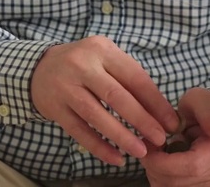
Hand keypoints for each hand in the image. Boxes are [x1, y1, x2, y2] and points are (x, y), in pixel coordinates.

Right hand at [31, 36, 179, 166]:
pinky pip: (79, 131)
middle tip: (160, 139)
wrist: (38, 68)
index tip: (171, 121)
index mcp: (103, 50)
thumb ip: (129, 80)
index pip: (135, 78)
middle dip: (142, 120)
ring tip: (141, 152)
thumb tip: (160, 111)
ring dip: (122, 137)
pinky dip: (99, 147)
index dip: (155, 102)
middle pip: (117, 96)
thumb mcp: (106, 60)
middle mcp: (83, 66)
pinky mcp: (55, 108)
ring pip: (97, 116)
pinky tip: (116, 158)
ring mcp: (67, 87)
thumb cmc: (84, 65)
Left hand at [141, 88, 209, 186]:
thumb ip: (206, 111)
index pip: (191, 166)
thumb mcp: (200, 99)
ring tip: (156, 152)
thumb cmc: (202, 105)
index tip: (147, 148)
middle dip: (156, 167)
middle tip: (146, 148)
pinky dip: (165, 178)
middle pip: (181, 182)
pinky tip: (163, 163)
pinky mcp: (206, 185)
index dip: (162, 162)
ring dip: (158, 174)